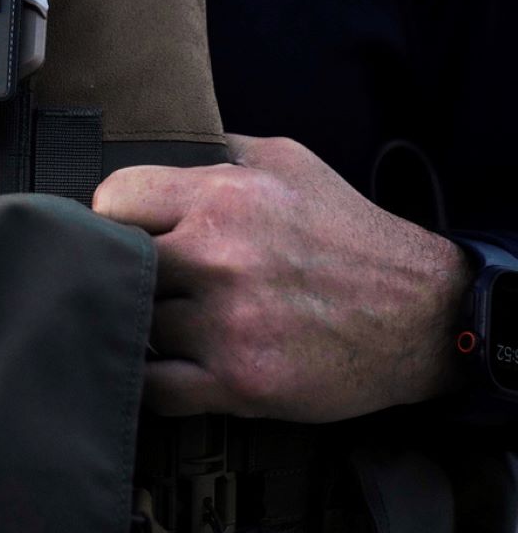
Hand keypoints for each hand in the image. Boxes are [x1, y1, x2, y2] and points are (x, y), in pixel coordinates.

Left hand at [92, 134, 470, 422]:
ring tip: (168, 320)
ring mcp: (227, 326)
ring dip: (144, 326)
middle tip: (142, 279)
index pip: (113, 199)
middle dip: (125, 272)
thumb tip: (157, 143)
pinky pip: (154, 389)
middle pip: (115, 266)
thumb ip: (215, 151)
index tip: (124, 231)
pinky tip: (171, 363)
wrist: (421, 315)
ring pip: (134, 326)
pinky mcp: (239, 383)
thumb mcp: (287, 162)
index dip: (111, 217)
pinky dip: (154, 380)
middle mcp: (220, 258)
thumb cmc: (345, 234)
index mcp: (224, 197)